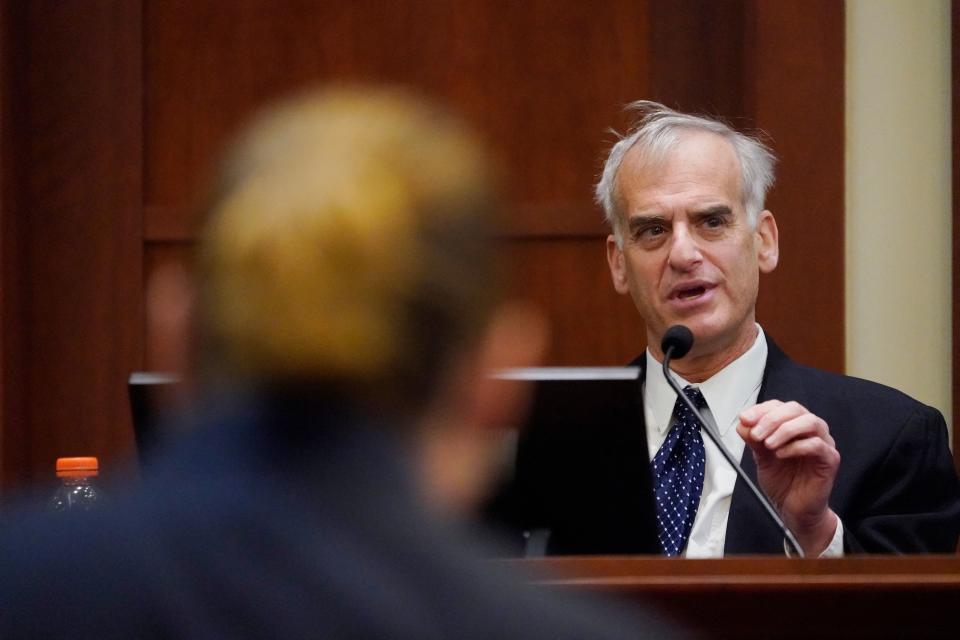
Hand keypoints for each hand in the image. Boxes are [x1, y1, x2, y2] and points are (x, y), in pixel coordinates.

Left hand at [737, 400, 840, 555]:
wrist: (793, 509)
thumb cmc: (783, 482)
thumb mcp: (760, 457)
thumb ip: (753, 440)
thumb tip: (743, 423)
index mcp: (794, 426)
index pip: (780, 406)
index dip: (761, 410)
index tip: (745, 419)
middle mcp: (810, 431)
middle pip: (795, 409)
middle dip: (771, 419)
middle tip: (756, 434)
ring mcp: (823, 444)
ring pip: (810, 422)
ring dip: (785, 430)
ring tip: (768, 444)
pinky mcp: (830, 460)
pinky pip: (817, 445)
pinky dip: (796, 447)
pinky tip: (781, 455)